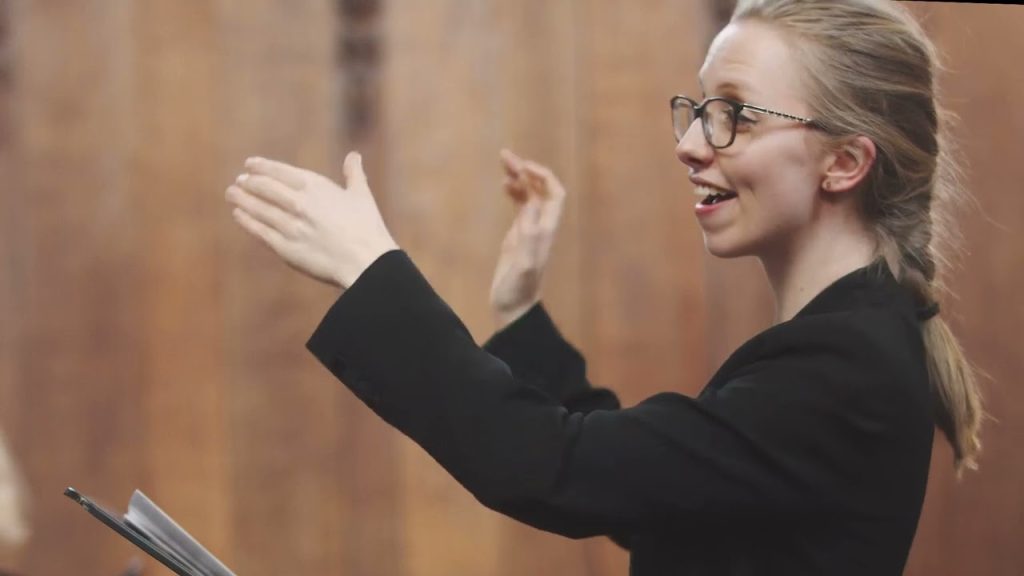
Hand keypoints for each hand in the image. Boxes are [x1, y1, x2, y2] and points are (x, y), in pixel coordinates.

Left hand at [225, 152, 398, 288]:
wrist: (365, 262)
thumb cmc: (367, 228)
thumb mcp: (361, 195)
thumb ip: (354, 173)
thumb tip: (354, 155)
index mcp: (317, 187)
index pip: (280, 171)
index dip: (262, 167)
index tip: (249, 165)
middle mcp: (299, 203)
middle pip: (264, 188)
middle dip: (249, 182)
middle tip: (239, 181)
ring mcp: (290, 226)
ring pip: (258, 208)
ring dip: (242, 199)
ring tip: (231, 194)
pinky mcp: (286, 248)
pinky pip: (260, 231)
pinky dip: (246, 220)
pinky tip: (239, 215)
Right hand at [490, 149, 566, 330]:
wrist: (513, 308)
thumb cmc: (517, 290)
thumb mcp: (523, 263)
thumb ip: (529, 236)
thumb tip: (532, 205)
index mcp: (546, 230)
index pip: (554, 194)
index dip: (542, 176)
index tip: (522, 168)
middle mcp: (542, 226)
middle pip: (541, 189)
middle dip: (526, 170)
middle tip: (505, 156)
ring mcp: (530, 230)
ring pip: (530, 195)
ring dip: (519, 178)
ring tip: (502, 164)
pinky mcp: (519, 235)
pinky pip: (521, 206)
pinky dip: (514, 192)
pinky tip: (504, 185)